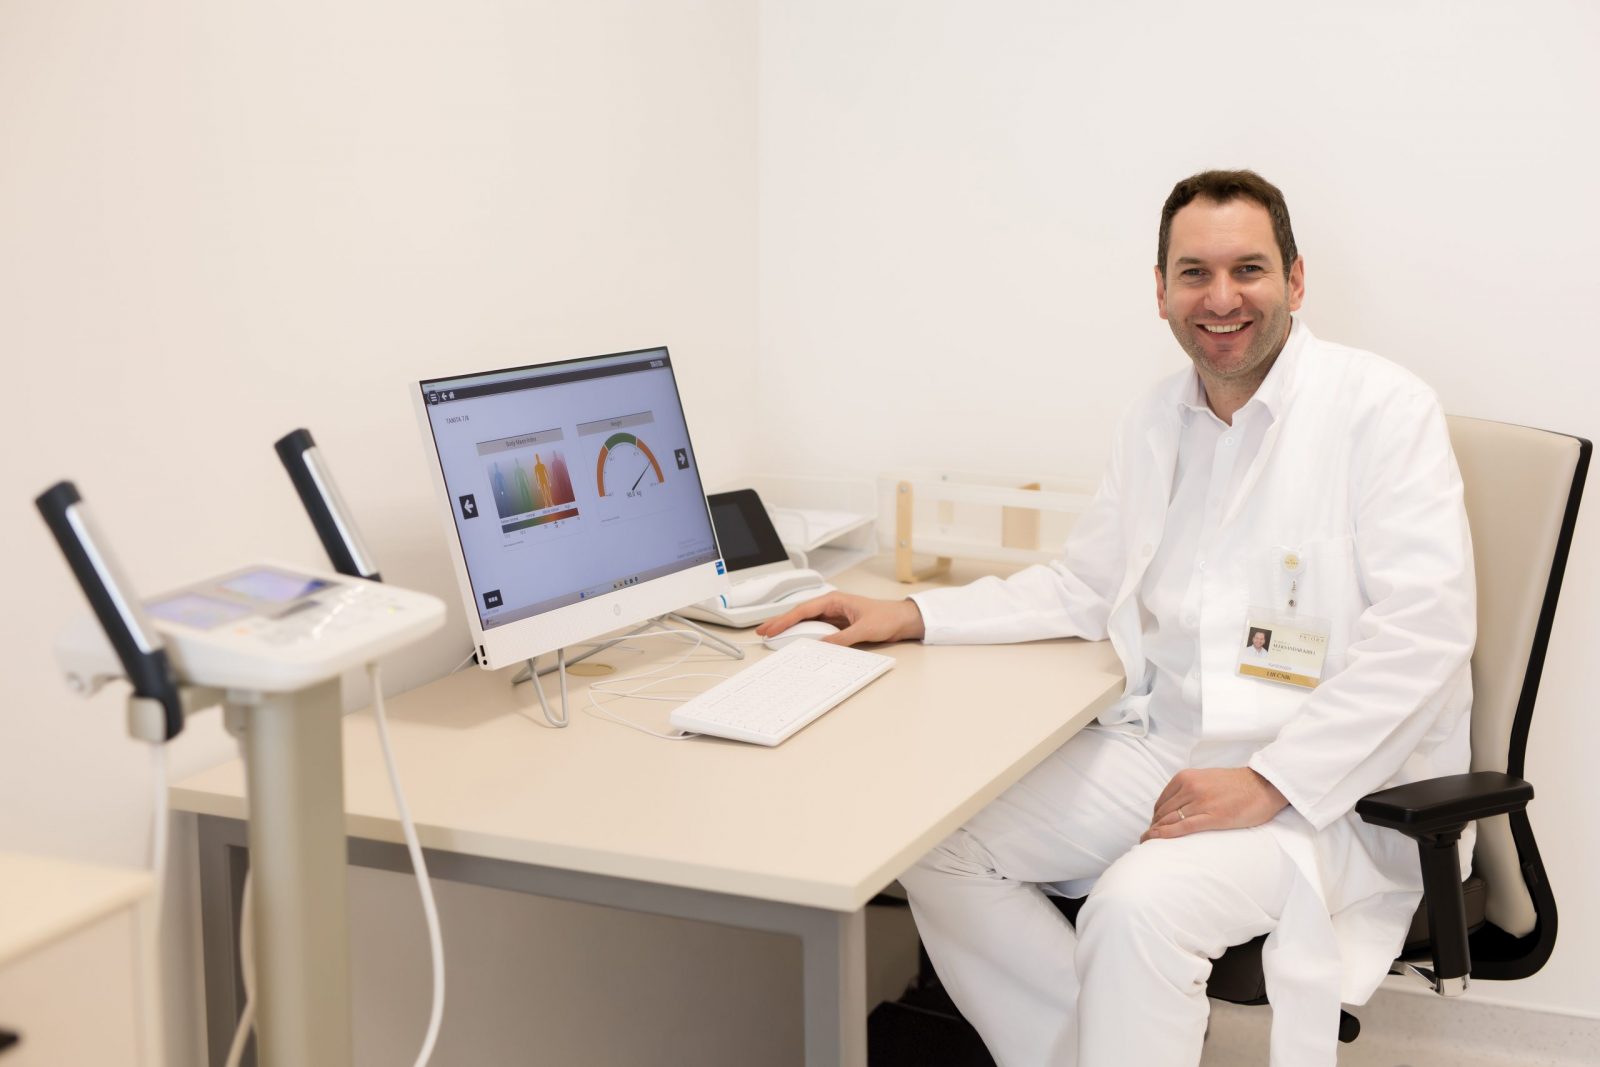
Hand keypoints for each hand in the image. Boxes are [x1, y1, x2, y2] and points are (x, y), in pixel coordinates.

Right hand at [755, 592, 925, 646]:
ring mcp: (834, 616)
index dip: (785, 620)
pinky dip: (806, 636)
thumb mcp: (864, 629)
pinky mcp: (838, 625)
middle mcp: (831, 606)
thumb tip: (822, 646)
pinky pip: (817, 630)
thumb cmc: (887, 617)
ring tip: (774, 637)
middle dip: (780, 622)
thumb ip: (843, 638)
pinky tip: (797, 642)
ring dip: (791, 629)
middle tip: (763, 632)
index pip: (803, 609)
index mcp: (835, 600)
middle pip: (800, 614)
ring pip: (806, 622)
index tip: (771, 628)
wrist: (902, 620)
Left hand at [1140, 767, 1287, 842]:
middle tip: (1151, 840)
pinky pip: (1182, 827)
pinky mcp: (1213, 816)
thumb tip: (1176, 805)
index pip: (1162, 801)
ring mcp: (1201, 802)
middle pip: (1163, 812)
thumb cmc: (1238, 784)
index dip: (1156, 817)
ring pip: (1169, 820)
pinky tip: (1156, 841)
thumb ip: (1189, 788)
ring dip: (1156, 833)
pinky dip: (1165, 835)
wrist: (1263, 785)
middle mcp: (1190, 787)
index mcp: (1186, 777)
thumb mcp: (1206, 778)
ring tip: (1150, 844)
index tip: (1154, 827)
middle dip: (1154, 827)